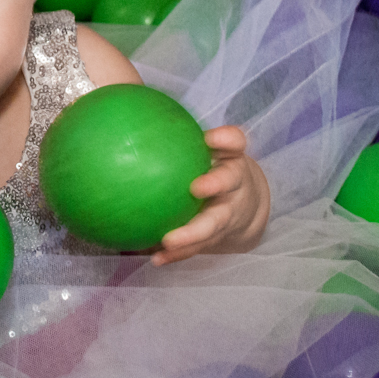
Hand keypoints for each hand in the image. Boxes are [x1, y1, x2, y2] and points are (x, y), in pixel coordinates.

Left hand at [152, 126, 270, 265]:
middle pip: (230, 182)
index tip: (210, 139)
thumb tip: (133, 119)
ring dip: (192, 234)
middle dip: (215, 185)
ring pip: (214, 225)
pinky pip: (198, 247)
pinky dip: (178, 254)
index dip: (225, 140)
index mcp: (231, 160)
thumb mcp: (208, 152)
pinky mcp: (219, 236)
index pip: (234, 143)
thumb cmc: (215, 169)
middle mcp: (235, 187)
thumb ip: (180, 138)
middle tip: (195, 188)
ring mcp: (229, 214)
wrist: (245, 205)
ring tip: (168, 241)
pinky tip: (155, 258)